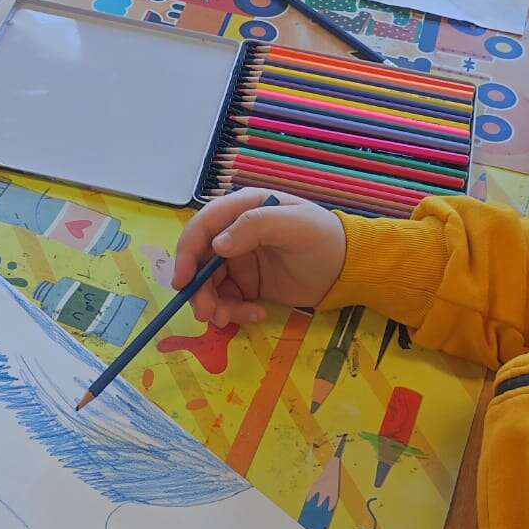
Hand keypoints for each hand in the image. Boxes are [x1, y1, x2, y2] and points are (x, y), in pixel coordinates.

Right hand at [173, 188, 345, 327]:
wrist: (346, 269)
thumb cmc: (323, 238)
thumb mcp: (294, 225)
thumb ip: (255, 227)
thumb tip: (217, 245)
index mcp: (241, 209)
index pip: (202, 227)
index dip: (187, 252)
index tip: (182, 280)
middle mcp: (233, 234)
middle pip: (199, 261)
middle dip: (199, 288)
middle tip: (207, 313)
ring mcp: (239, 261)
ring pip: (209, 285)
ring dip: (213, 304)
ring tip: (229, 319)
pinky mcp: (247, 285)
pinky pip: (227, 300)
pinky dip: (234, 312)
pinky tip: (256, 314)